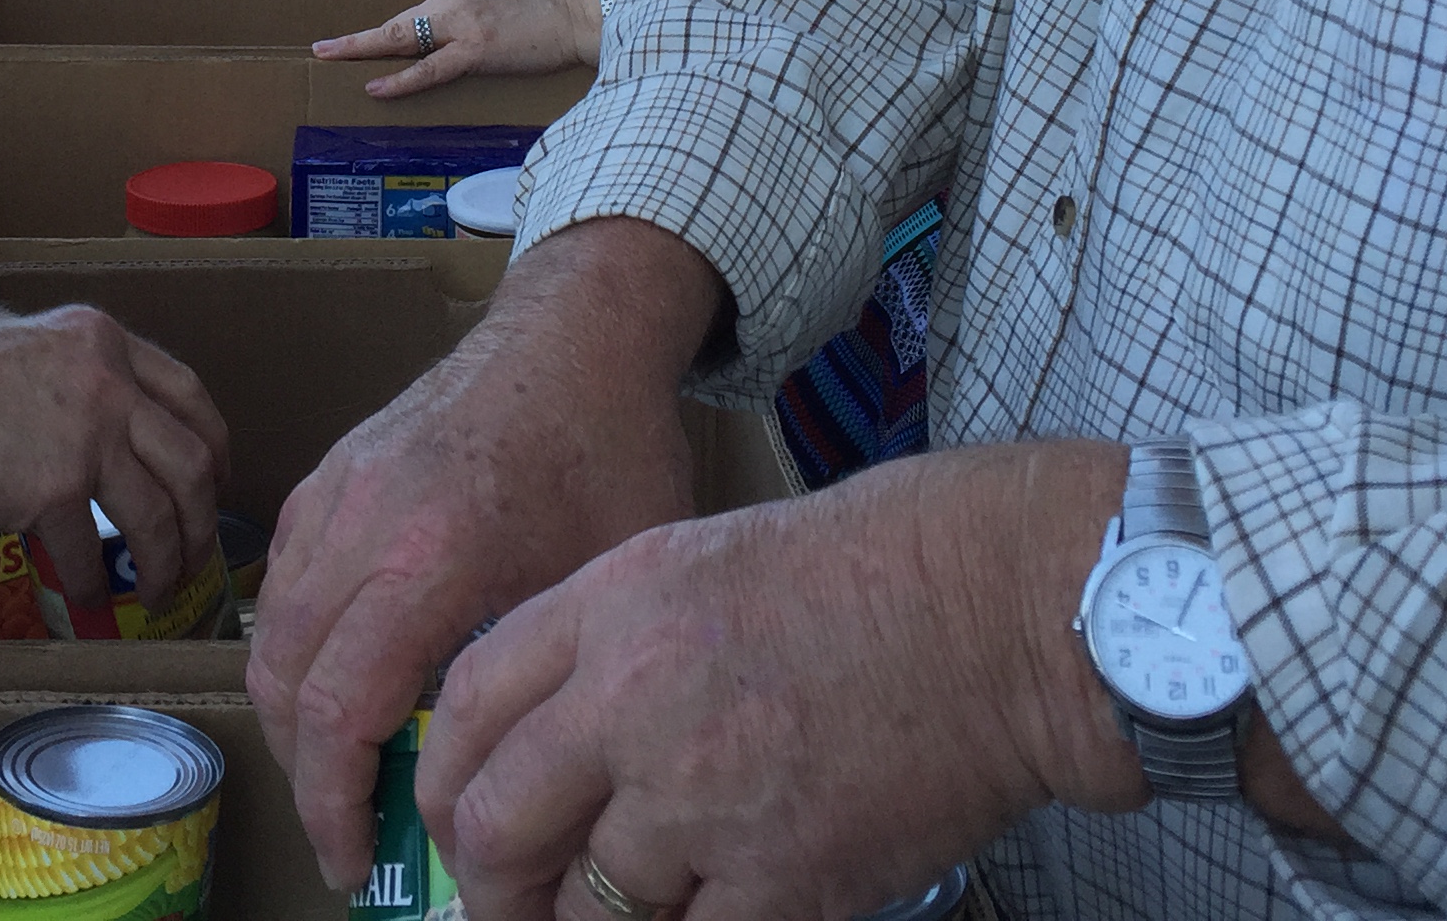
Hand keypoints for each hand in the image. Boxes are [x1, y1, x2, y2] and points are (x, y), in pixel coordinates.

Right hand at [0, 302, 230, 617]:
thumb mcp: (30, 353)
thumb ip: (75, 387)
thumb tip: (103, 450)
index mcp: (104, 341)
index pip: (188, 391)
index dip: (213, 443)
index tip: (216, 479)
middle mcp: (109, 381)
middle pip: (191, 457)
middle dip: (203, 516)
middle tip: (197, 551)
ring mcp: (87, 434)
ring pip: (159, 512)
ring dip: (167, 560)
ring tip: (159, 590)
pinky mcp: (55, 487)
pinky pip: (90, 552)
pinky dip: (95, 585)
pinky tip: (91, 600)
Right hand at [248, 224, 713, 890]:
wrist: (578, 328)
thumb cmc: (612, 447)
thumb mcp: (607, 577)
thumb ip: (551, 677)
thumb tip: (530, 791)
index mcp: (434, 554)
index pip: (339, 709)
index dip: (333, 805)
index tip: (352, 861)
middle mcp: (364, 520)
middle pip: (282, 676)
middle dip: (303, 774)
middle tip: (346, 832)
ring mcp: (336, 487)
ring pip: (267, 626)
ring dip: (291, 709)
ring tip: (343, 765)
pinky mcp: (331, 468)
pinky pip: (281, 575)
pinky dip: (292, 640)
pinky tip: (343, 674)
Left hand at [313, 0, 597, 98]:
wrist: (576, 14)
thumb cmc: (541, 20)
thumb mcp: (493, 11)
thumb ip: (463, 25)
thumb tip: (441, 54)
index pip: (412, 18)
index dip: (384, 37)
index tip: (357, 46)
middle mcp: (452, 0)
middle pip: (397, 25)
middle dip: (357, 40)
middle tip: (322, 50)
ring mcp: (463, 23)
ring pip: (403, 40)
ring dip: (363, 50)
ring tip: (330, 58)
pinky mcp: (477, 48)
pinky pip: (430, 68)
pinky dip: (401, 79)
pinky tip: (376, 86)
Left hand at [417, 443, 1143, 920]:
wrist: (999, 608)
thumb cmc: (869, 573)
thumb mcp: (704, 562)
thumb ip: (613, 647)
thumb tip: (554, 749)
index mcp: (613, 606)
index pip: (468, 706)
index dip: (446, 780)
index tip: (457, 820)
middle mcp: (637, 700)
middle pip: (498, 822)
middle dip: (489, 886)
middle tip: (506, 908)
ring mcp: (705, 796)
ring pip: (587, 905)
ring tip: (616, 918)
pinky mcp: (782, 878)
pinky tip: (706, 918)